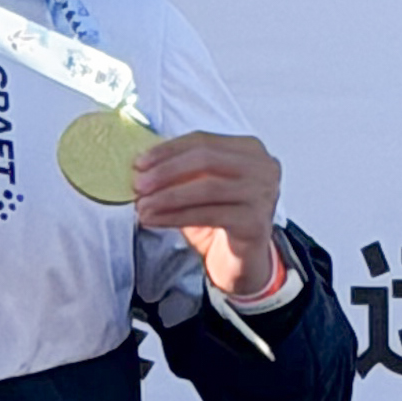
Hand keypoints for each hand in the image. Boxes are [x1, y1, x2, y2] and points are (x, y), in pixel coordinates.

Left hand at [131, 129, 282, 301]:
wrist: (244, 260)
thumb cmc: (221, 218)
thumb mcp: (202, 186)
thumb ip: (183, 170)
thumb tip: (142, 165)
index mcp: (249, 149)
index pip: (203, 141)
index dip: (168, 150)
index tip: (139, 163)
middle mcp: (263, 167)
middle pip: (206, 159)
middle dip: (166, 171)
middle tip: (138, 185)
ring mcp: (262, 194)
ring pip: (206, 187)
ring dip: (167, 196)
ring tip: (142, 206)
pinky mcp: (255, 222)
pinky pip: (207, 215)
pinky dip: (175, 216)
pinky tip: (154, 220)